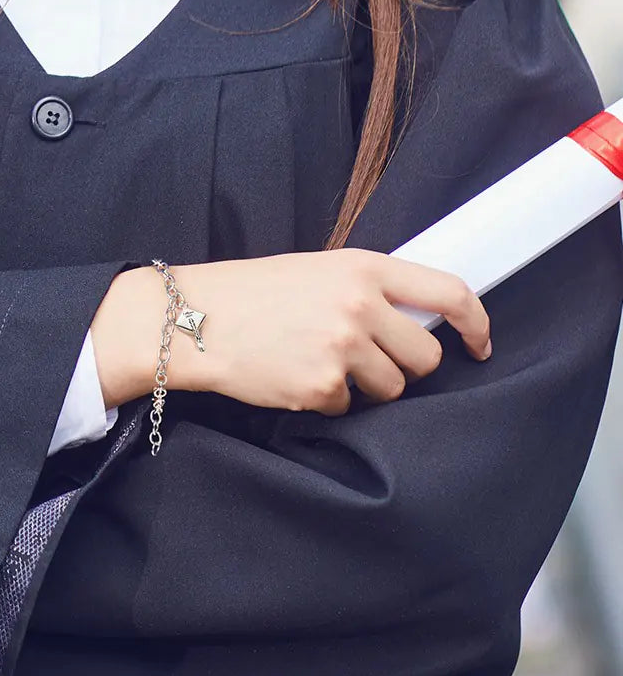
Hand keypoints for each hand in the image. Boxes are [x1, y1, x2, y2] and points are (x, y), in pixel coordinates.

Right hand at [92, 250, 490, 414]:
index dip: (476, 321)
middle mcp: (359, 305)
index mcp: (362, 267)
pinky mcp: (322, 387)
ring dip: (366, 386)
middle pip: (425, 355)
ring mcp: (342, 347)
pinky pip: (350, 407)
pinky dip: (329, 401)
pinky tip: (295, 377)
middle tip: (369, 360)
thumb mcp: (314, 269)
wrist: (194, 320)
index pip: (448, 291)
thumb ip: (365, 287)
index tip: (480, 343)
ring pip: (393, 388)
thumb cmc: (251, 292)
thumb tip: (412, 319)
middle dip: (406, 366)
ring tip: (320, 364)